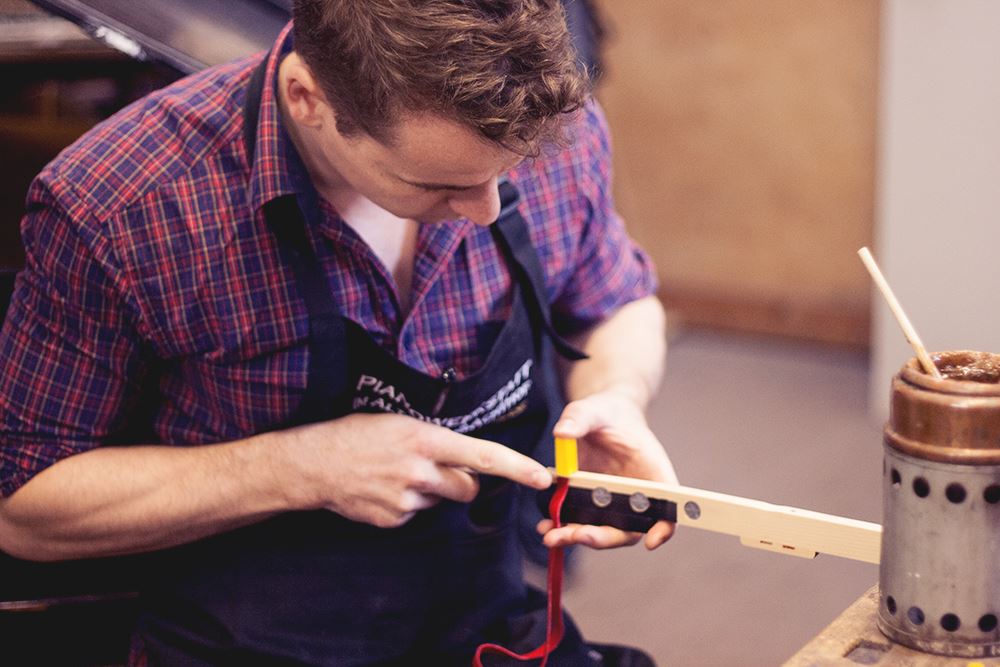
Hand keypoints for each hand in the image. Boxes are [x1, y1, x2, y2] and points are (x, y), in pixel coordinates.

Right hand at [280, 412, 551, 528]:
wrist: (313, 464)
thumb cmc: (357, 434)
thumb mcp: (399, 423)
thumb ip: (435, 439)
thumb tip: (466, 455)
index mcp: (424, 440)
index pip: (482, 455)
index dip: (516, 467)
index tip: (541, 477)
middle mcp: (419, 471)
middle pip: (468, 487)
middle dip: (462, 480)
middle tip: (434, 466)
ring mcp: (406, 499)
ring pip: (441, 501)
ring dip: (431, 490)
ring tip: (398, 474)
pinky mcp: (393, 519)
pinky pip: (417, 514)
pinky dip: (408, 503)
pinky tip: (384, 488)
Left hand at [537, 391, 677, 550]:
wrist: (596, 416)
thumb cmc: (606, 412)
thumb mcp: (593, 409)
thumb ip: (579, 418)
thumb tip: (561, 432)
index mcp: (652, 474)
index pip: (668, 508)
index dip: (664, 529)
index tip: (651, 542)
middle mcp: (635, 496)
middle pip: (628, 529)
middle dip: (603, 537)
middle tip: (579, 535)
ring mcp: (612, 503)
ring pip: (602, 531)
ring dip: (578, 537)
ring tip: (552, 536)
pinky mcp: (590, 504)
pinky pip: (581, 522)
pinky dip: (565, 528)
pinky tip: (546, 526)